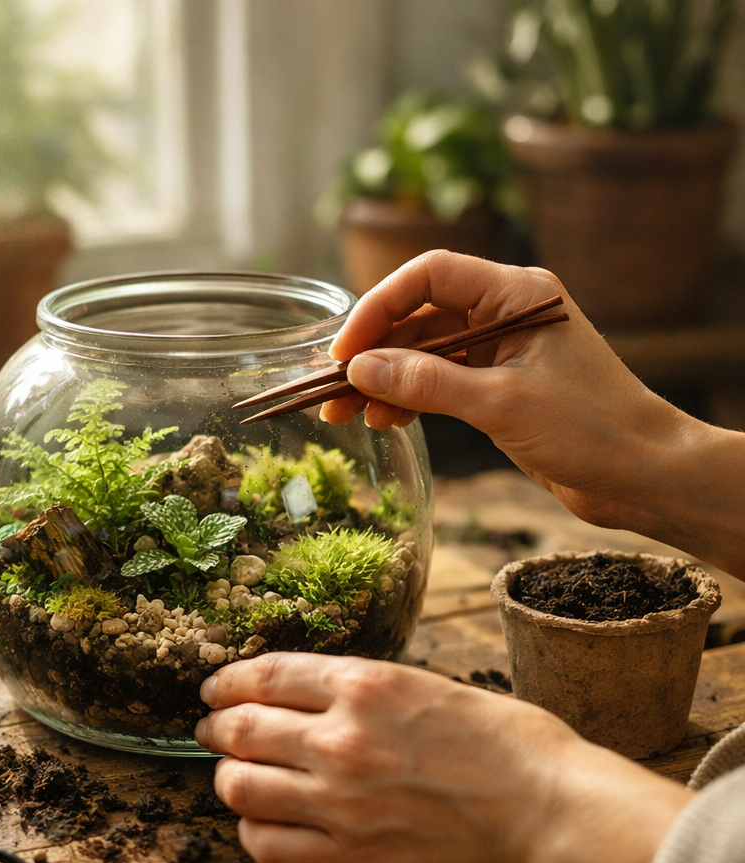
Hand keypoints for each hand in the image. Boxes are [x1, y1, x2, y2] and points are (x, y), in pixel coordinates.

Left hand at [196, 651, 691, 862]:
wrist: (551, 812)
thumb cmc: (509, 742)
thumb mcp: (430, 686)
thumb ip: (366, 689)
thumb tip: (315, 692)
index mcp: (364, 685)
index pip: (265, 675)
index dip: (228, 680)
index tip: (215, 688)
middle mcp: (341, 738)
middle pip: (241, 728)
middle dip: (215, 728)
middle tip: (209, 730)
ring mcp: (342, 801)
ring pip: (241, 787)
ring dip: (227, 778)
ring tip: (234, 776)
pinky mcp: (353, 857)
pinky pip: (270, 848)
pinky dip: (253, 833)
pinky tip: (262, 825)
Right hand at [321, 251, 688, 533]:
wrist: (642, 474)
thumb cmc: (592, 429)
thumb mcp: (500, 404)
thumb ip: (426, 383)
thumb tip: (359, 370)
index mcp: (517, 293)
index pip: (430, 275)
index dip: (379, 306)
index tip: (345, 350)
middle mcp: (505, 312)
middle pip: (420, 317)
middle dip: (374, 353)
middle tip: (333, 389)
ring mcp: (501, 350)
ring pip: (424, 354)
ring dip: (385, 382)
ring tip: (347, 415)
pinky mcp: (498, 386)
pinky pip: (439, 383)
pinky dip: (410, 400)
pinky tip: (385, 421)